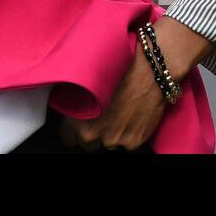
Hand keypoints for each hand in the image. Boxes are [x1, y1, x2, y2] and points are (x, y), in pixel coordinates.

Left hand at [57, 17, 201, 150]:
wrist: (149, 73)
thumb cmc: (117, 71)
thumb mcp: (86, 80)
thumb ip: (74, 102)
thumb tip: (68, 108)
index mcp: (77, 119)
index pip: (66, 138)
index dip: (72, 130)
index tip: (77, 124)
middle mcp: (93, 134)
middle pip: (86, 144)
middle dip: (91, 133)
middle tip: (100, 116)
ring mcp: (114, 140)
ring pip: (107, 144)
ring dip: (110, 133)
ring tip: (117, 113)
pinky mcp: (133, 142)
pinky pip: (126, 143)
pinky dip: (128, 134)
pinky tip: (131, 116)